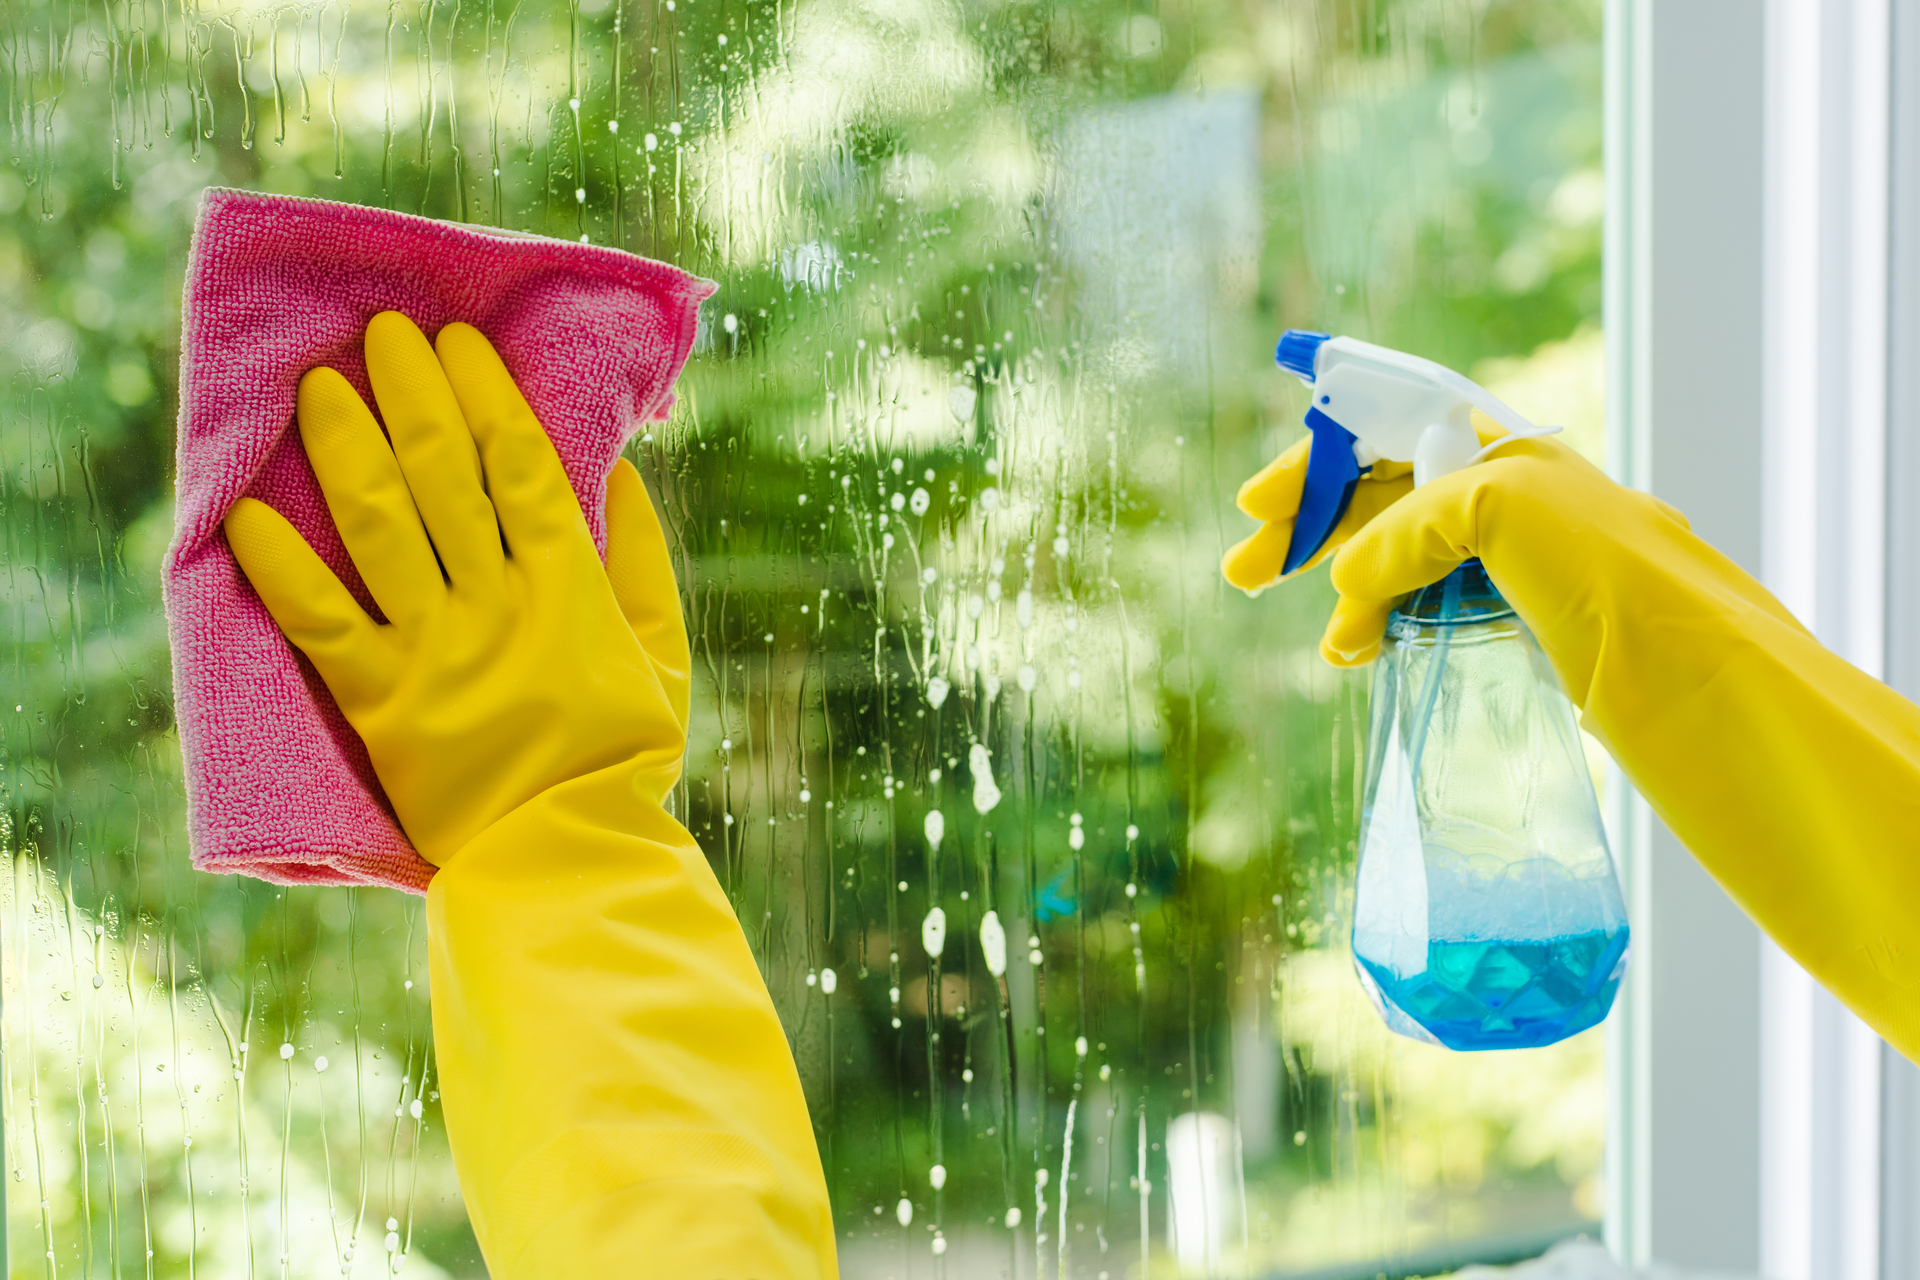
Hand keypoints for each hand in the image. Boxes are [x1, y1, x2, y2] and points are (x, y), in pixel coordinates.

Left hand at [224, 312, 689, 865]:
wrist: (567, 854)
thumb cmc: (624, 758)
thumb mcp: (664, 656)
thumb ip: (644, 564)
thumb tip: (621, 475)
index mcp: (567, 585)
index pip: (519, 463)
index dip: (486, 393)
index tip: (459, 341)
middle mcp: (495, 601)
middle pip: (445, 472)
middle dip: (412, 392)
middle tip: (383, 335)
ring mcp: (433, 649)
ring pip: (380, 525)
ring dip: (346, 447)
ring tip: (320, 387)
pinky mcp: (379, 701)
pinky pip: (319, 622)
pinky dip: (280, 568)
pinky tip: (243, 514)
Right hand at [1224, 429, 1799, 705]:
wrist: (1703, 688)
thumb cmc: (1612, 581)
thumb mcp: (1499, 507)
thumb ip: (1411, 523)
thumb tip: (1350, 584)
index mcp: (1514, 453)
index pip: (1393, 428)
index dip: (1323, 459)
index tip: (1260, 504)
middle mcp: (1523, 499)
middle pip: (1392, 495)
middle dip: (1317, 528)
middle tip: (1245, 571)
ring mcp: (1530, 567)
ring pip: (1412, 561)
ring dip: (1351, 592)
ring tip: (1330, 647)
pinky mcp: (1539, 631)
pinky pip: (1441, 611)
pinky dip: (1393, 628)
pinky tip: (1365, 654)